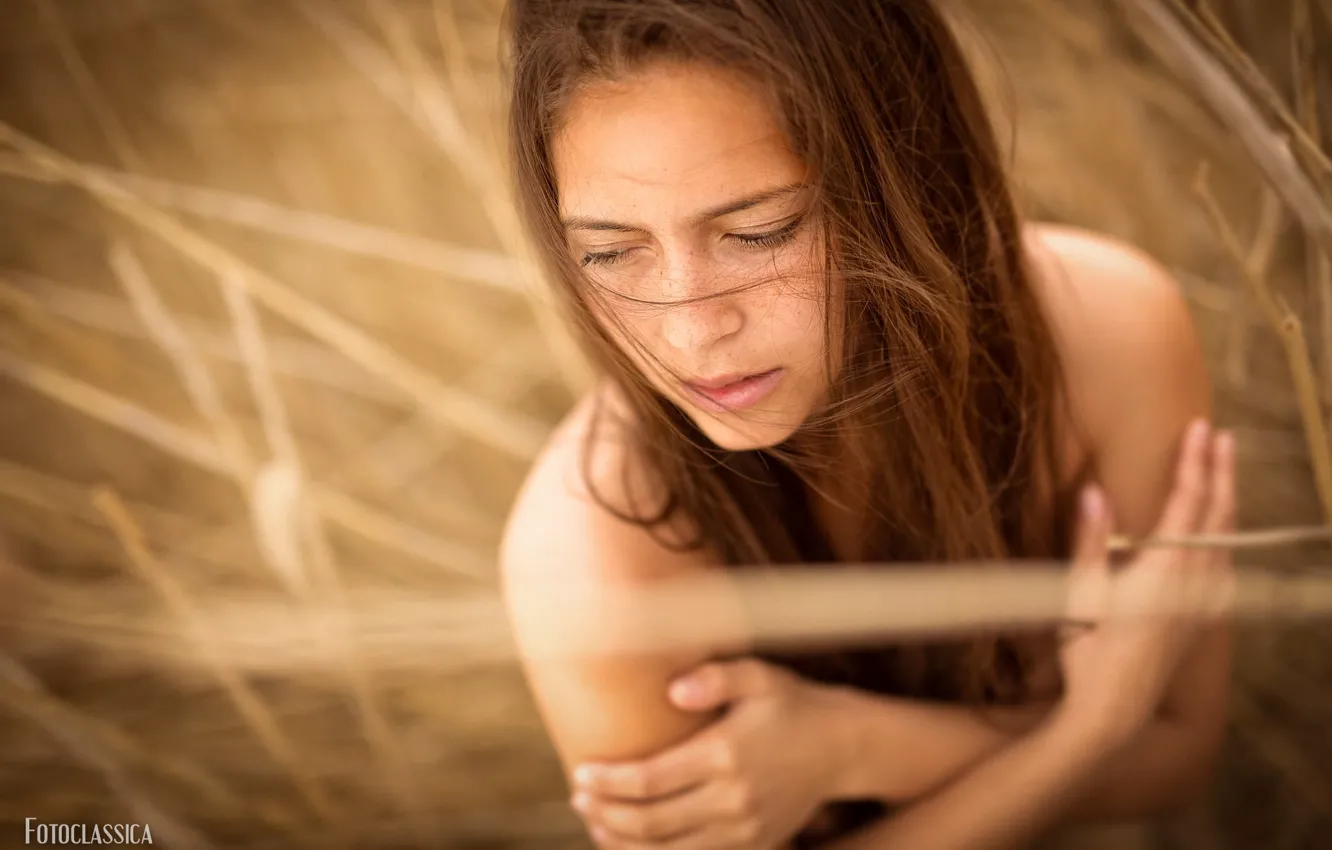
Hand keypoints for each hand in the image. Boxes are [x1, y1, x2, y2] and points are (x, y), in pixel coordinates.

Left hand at [570, 658, 845, 849]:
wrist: (843, 747)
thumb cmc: (791, 703)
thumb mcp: (759, 676)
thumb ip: (716, 677)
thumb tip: (672, 690)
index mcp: (725, 756)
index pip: (650, 780)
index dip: (609, 782)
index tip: (579, 773)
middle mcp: (733, 800)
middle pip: (651, 823)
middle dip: (606, 813)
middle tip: (578, 797)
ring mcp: (744, 830)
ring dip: (624, 843)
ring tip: (596, 822)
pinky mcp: (753, 846)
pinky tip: (634, 843)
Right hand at [1058, 419, 1234, 750]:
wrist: (1113, 708)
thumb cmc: (1088, 652)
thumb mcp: (1080, 594)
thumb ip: (1091, 540)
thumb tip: (1093, 490)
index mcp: (1164, 571)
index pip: (1188, 503)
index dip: (1195, 463)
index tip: (1199, 429)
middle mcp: (1192, 583)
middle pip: (1217, 515)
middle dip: (1220, 472)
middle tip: (1221, 436)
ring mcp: (1201, 602)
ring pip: (1225, 539)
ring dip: (1224, 500)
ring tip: (1222, 471)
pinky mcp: (1200, 617)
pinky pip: (1222, 564)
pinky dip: (1222, 534)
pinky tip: (1217, 533)